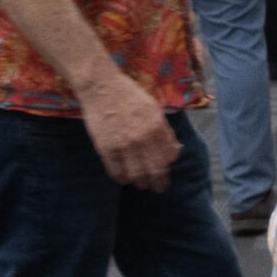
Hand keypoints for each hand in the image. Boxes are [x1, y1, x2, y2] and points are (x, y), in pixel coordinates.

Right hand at [79, 74, 180, 190]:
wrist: (102, 88)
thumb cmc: (130, 96)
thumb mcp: (154, 109)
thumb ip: (165, 131)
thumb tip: (175, 150)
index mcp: (157, 127)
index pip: (168, 157)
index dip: (168, 168)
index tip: (165, 172)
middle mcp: (142, 138)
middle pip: (154, 170)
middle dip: (158, 183)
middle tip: (158, 188)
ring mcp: (123, 145)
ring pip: (136, 175)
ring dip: (140, 183)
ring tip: (141, 184)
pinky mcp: (106, 148)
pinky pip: (116, 171)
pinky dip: (122, 178)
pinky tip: (124, 178)